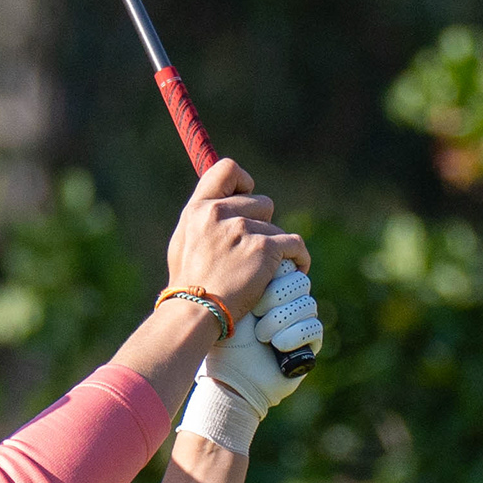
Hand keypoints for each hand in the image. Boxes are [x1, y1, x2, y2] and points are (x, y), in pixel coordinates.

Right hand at [165, 160, 308, 322]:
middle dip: (263, 225)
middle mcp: (220, 213)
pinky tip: (294, 270)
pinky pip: (295, 245)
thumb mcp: (183, 243)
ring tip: (263, 271)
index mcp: (198, 209)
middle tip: (252, 252)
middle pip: (262, 203)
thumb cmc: (189, 284)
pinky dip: (298, 258)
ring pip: (277, 228)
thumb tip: (224, 202)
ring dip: (275, 248)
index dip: (243, 181)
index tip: (247, 197)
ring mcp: (242, 229)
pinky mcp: (264, 248)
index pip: (227, 169)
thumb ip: (203, 220)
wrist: (195, 312)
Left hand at [208, 270, 322, 413]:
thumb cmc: (225, 339)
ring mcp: (299, 321)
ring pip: (307, 304)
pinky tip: (277, 346)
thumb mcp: (232, 301)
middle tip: (256, 311)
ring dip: (281, 320)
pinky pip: (314, 327)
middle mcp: (286, 301)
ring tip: (261, 335)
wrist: (231, 377)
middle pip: (299, 282)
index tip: (253, 291)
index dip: (274, 276)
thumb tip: (264, 247)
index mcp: (268, 285)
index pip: (286, 266)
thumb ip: (247, 273)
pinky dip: (295, 335)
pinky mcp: (310, 342)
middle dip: (276, 296)